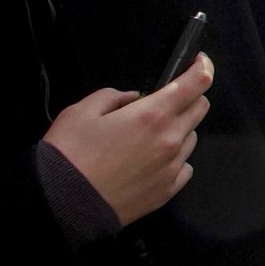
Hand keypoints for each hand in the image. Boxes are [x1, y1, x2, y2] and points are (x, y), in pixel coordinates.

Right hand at [45, 55, 210, 227]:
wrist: (62, 203)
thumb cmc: (69, 155)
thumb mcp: (82, 111)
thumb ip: (113, 96)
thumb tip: (132, 98)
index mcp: (152, 115)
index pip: (196, 84)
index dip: (202, 68)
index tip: (199, 62)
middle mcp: (169, 140)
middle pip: (200, 108)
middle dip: (188, 97)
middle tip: (164, 100)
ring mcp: (171, 168)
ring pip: (191, 138)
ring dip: (178, 129)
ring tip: (147, 136)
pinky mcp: (167, 191)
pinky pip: (184, 167)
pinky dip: (174, 159)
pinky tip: (150, 160)